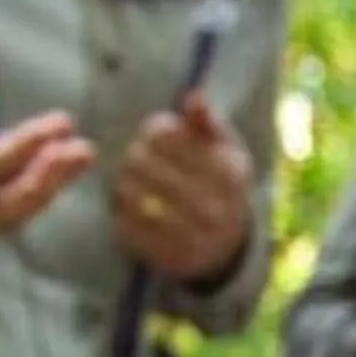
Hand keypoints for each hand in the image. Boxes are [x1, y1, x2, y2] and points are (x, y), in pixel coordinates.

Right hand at [0, 53, 95, 224]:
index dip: (23, 151)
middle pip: (1, 210)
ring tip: (80, 149)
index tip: (60, 123)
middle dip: (46, 183)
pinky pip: (3, 193)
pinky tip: (56, 150)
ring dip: (48, 181)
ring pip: (6, 206)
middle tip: (83, 148)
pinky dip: (34, 175)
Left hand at [112, 91, 252, 285]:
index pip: (170, 138)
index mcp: (231, 175)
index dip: (153, 131)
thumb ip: (208, 122)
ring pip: (137, 197)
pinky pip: (131, 228)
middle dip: (136, 157)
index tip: (152, 135)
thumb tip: (193, 97)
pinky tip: (129, 206)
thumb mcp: (225, 151)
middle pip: (149, 166)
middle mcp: (217, 211)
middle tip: (133, 156)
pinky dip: (124, 213)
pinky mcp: (171, 260)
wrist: (228, 248)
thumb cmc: (220, 185)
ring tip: (128, 178)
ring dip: (125, 183)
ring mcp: (195, 239)